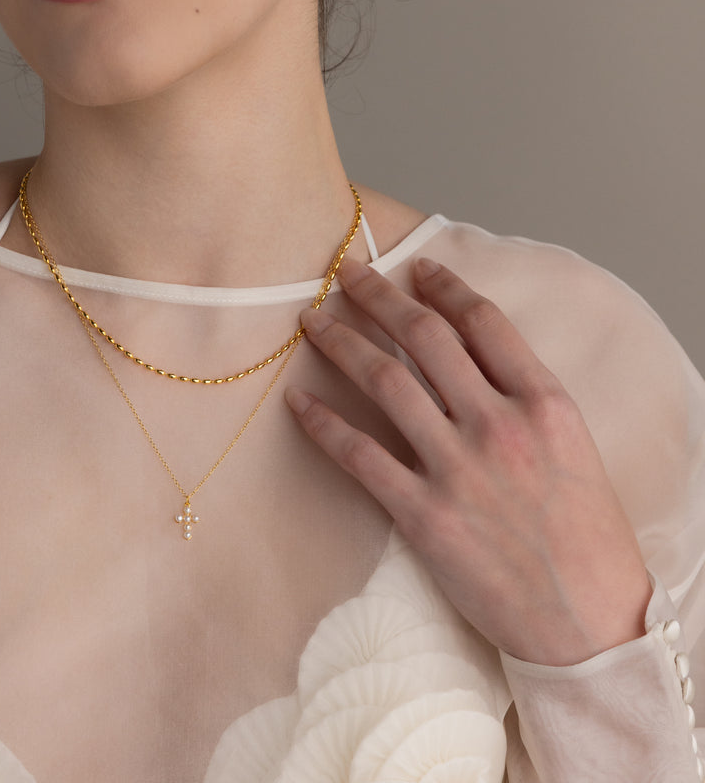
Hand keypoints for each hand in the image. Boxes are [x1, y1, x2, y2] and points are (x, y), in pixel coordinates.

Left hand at [286, 256, 652, 666]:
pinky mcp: (424, 514)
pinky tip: (297, 403)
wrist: (591, 622)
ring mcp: (458, 468)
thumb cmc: (588, 537)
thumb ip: (526, 396)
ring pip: (384, 381)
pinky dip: (322, 423)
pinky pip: (359, 455)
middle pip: (424, 337)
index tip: (416, 267)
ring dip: (341, 342)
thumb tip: (472, 353)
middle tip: (346, 273)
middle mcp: (499, 424)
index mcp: (544, 402)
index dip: (442, 285)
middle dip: (378, 296)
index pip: (483, 321)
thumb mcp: (575, 446)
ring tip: (312, 321)